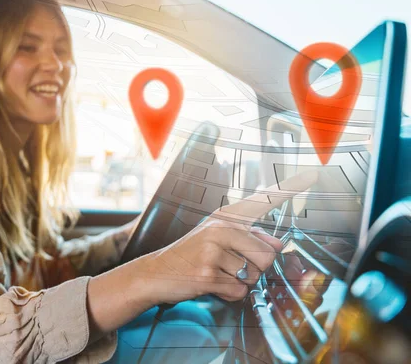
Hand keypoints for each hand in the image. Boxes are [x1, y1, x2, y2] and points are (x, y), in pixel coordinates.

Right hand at [133, 170, 318, 305]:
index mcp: (225, 217)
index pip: (263, 200)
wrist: (156, 272)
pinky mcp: (207, 274)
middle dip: (256, 269)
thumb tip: (278, 244)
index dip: (290, 188)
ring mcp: (213, 250)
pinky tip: (211, 284)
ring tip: (217, 274)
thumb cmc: (189, 254)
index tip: (313, 174)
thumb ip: (250, 238)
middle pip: (268, 255)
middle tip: (231, 267)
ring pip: (254, 276)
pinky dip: (229, 294)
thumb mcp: (217, 239)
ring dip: (240, 282)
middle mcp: (220, 228)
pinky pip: (239, 291)